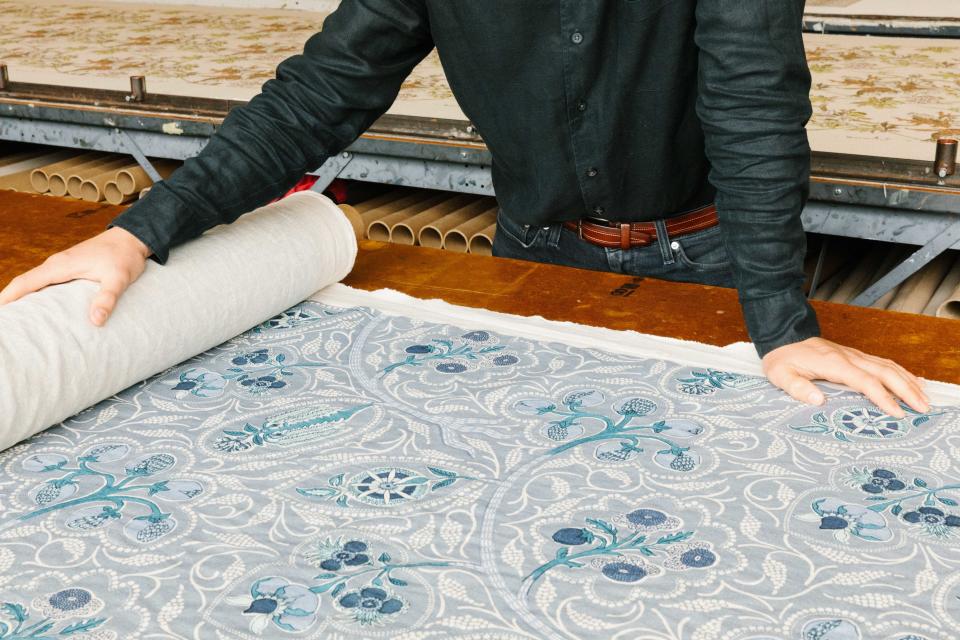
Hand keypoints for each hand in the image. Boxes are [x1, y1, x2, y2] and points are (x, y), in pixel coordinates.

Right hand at [0, 227, 150, 325]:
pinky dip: (37, 292)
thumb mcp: (119, 279)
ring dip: (22, 297)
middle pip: (25, 283)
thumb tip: (96, 321)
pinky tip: (40, 306)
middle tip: (5, 323)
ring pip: (35, 282)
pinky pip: (46, 280)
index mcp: (61, 266)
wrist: (132, 237)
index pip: (25, 282)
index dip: (8, 297)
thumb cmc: (125, 256)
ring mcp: (62, 265)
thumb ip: (107, 298)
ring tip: (16, 319)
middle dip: (10, 300)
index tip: (0, 313)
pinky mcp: (70, 267)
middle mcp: (56, 264)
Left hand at [762, 337, 929, 417]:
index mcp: (833, 363)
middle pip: (885, 372)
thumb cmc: (782, 360)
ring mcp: (854, 355)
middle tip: (923, 409)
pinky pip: (883, 363)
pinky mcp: (855, 355)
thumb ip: (797, 388)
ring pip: (888, 366)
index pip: (864, 381)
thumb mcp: (781, 375)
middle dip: (907, 390)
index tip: (897, 413)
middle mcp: (848, 357)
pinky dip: (901, 372)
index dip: (883, 397)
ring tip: (924, 399)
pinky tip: (912, 382)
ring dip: (908, 382)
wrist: (783, 337)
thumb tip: (818, 400)